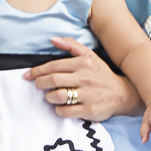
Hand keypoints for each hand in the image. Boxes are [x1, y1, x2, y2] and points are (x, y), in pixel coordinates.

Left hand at [24, 37, 140, 120]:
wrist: (123, 94)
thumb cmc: (102, 74)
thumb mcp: (89, 55)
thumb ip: (71, 45)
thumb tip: (53, 39)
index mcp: (82, 63)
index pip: (54, 66)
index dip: (37, 71)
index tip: (28, 75)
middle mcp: (85, 78)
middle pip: (53, 80)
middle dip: (40, 83)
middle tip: (37, 85)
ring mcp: (87, 95)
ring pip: (58, 96)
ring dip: (49, 97)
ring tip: (49, 96)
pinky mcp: (89, 110)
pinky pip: (66, 111)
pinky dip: (58, 110)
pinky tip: (59, 107)